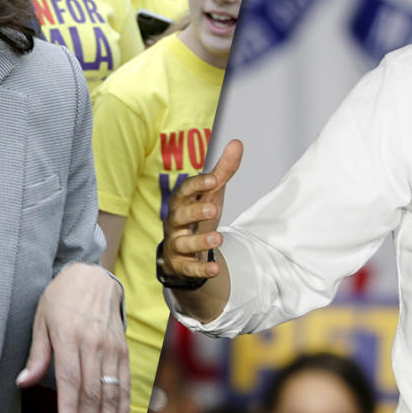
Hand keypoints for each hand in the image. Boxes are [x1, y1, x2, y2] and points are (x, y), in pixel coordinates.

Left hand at [17, 263, 127, 412]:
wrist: (93, 276)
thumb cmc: (62, 298)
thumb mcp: (41, 320)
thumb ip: (37, 354)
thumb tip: (24, 382)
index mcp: (69, 336)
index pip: (70, 380)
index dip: (69, 409)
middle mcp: (93, 344)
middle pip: (92, 391)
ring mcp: (111, 348)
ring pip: (111, 392)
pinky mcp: (123, 351)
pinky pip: (125, 383)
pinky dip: (123, 408)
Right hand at [160, 139, 242, 280]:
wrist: (182, 251)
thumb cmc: (196, 215)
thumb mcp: (211, 194)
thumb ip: (223, 171)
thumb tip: (237, 143)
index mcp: (181, 202)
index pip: (185, 190)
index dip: (198, 184)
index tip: (214, 179)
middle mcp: (174, 222)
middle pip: (180, 215)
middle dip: (195, 211)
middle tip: (214, 209)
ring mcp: (175, 244)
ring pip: (183, 243)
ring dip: (200, 241)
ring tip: (219, 238)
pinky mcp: (180, 265)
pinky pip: (188, 268)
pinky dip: (200, 269)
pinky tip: (215, 269)